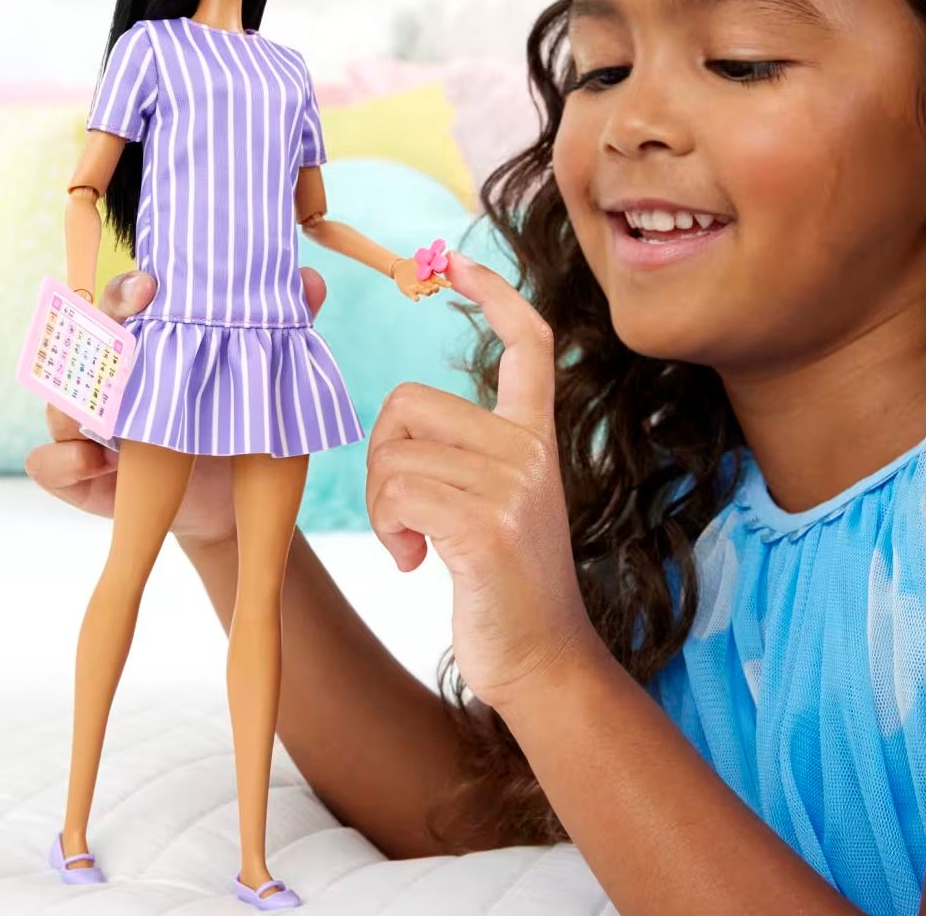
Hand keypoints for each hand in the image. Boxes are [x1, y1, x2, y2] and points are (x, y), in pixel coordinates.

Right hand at [23, 265, 329, 545]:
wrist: (232, 499)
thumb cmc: (238, 420)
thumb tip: (310, 281)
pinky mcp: (76, 473)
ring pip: (59, 398)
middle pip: (85, 342)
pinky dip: (62, 462)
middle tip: (123, 332)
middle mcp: (110, 374)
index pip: (126, 304)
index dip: (131, 291)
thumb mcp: (261, 380)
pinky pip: (49, 463)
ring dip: (74, 399)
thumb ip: (285, 329)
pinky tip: (92, 463)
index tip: (152, 286)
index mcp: (148, 342)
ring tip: (99, 408)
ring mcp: (86, 423)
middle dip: (100, 331)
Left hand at [365, 250, 593, 712]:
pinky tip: (416, 560)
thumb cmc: (504, 582)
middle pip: (407, 404)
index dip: (492, 294)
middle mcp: (529, 449)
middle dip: (382, 459)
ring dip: (383, 505)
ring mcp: (512, 485)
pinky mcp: (486, 525)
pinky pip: (397, 493)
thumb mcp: (501, 501)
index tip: (454, 263)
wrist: (543, 662)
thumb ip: (469, 452)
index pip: (527, 341)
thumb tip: (400, 418)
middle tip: (405, 512)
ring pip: (393, 453)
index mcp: (535, 436)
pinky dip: (389, 529)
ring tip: (416, 542)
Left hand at [392, 256, 448, 301]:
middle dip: (435, 288)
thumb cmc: (413, 264)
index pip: (440, 281)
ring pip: (426, 292)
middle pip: (434, 288)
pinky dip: (415, 297)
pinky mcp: (411, 292)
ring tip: (428, 290)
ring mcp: (419, 289)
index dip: (445, 283)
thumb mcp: (421, 259)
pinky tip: (417, 297)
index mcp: (431, 277)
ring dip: (427, 292)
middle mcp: (427, 284)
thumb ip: (428, 258)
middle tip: (436, 286)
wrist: (400, 268)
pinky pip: (414, 296)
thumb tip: (435, 251)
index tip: (449, 284)